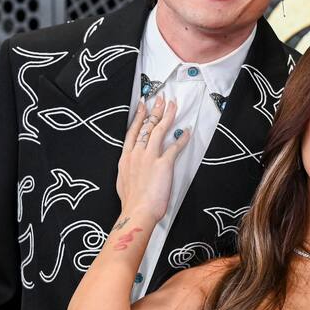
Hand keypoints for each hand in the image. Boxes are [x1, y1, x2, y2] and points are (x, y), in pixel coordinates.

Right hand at [115, 96, 190, 221]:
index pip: (133, 131)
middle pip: (147, 126)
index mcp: (126, 158)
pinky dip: (182, 138)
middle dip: (154, 110)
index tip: (142, 104)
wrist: (137, 212)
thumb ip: (128, 170)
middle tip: (160, 97)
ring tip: (172, 104)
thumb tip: (131, 167)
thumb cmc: (131, 202)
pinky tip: (187, 131)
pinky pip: (174, 147)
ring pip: (159, 130)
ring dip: (167, 115)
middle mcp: (137, 153)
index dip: (139, 116)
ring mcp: (150, 157)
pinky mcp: (163, 164)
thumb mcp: (123, 181)